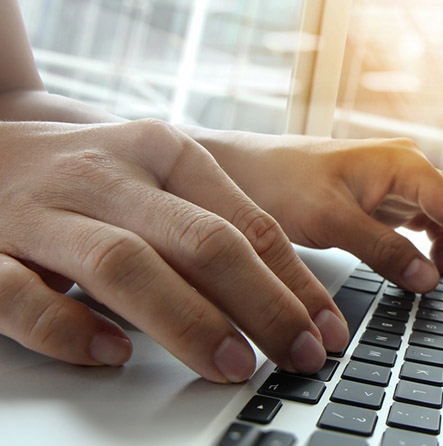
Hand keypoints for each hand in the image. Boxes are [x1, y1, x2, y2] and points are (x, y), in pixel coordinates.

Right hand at [0, 120, 348, 381]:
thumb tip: (291, 298)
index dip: (294, 282)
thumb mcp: (157, 179)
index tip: (326, 331)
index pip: (247, 223)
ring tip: (231, 365)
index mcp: (161, 152)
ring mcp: (43, 211)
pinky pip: (23, 296)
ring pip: (124, 264)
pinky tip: (111, 355)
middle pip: (200, 241)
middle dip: (262, 304)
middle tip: (297, 355)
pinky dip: (69, 329)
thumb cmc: (87, 177)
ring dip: (187, 321)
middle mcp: (108, 174)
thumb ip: (213, 225)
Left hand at [213, 134, 442, 303]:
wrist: (242, 169)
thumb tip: (430, 280)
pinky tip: (435, 271)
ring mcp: (400, 181)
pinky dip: (442, 247)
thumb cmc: (277, 182)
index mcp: (404, 164)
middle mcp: (409, 168)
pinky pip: (429, 221)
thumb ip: (382, 250)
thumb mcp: (329, 221)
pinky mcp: (386, 197)